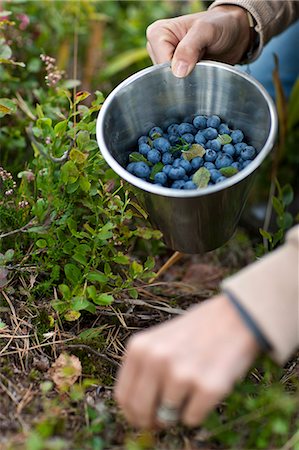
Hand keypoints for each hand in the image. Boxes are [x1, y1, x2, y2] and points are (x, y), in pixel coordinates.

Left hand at [115, 295, 258, 428]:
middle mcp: (155, 359)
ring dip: (180, 410)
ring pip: (168, 417)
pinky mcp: (207, 387)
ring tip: (193, 384)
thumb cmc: (197, 330)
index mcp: (139, 347)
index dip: (132, 413)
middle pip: (141, 412)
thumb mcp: (160, 341)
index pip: (122, 396)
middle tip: (166, 416)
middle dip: (153, 420)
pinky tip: (207, 386)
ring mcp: (180, 373)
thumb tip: (137, 411)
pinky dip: (199, 411)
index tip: (144, 417)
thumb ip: (145, 370)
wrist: (235, 317)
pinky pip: (192, 419)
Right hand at [146, 6, 250, 76]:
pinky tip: (200, 76)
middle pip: (163, 75)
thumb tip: (177, 72)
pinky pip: (177, 85)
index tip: (196, 65)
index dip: (177, 71)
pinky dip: (190, 84)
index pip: (160, 64)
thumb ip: (190, 48)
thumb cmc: (220, 25)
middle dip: (182, 77)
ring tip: (201, 68)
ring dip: (187, 81)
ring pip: (170, 82)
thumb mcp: (206, 30)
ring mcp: (165, 60)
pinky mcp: (175, 71)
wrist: (235, 34)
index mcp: (157, 33)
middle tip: (201, 66)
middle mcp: (157, 47)